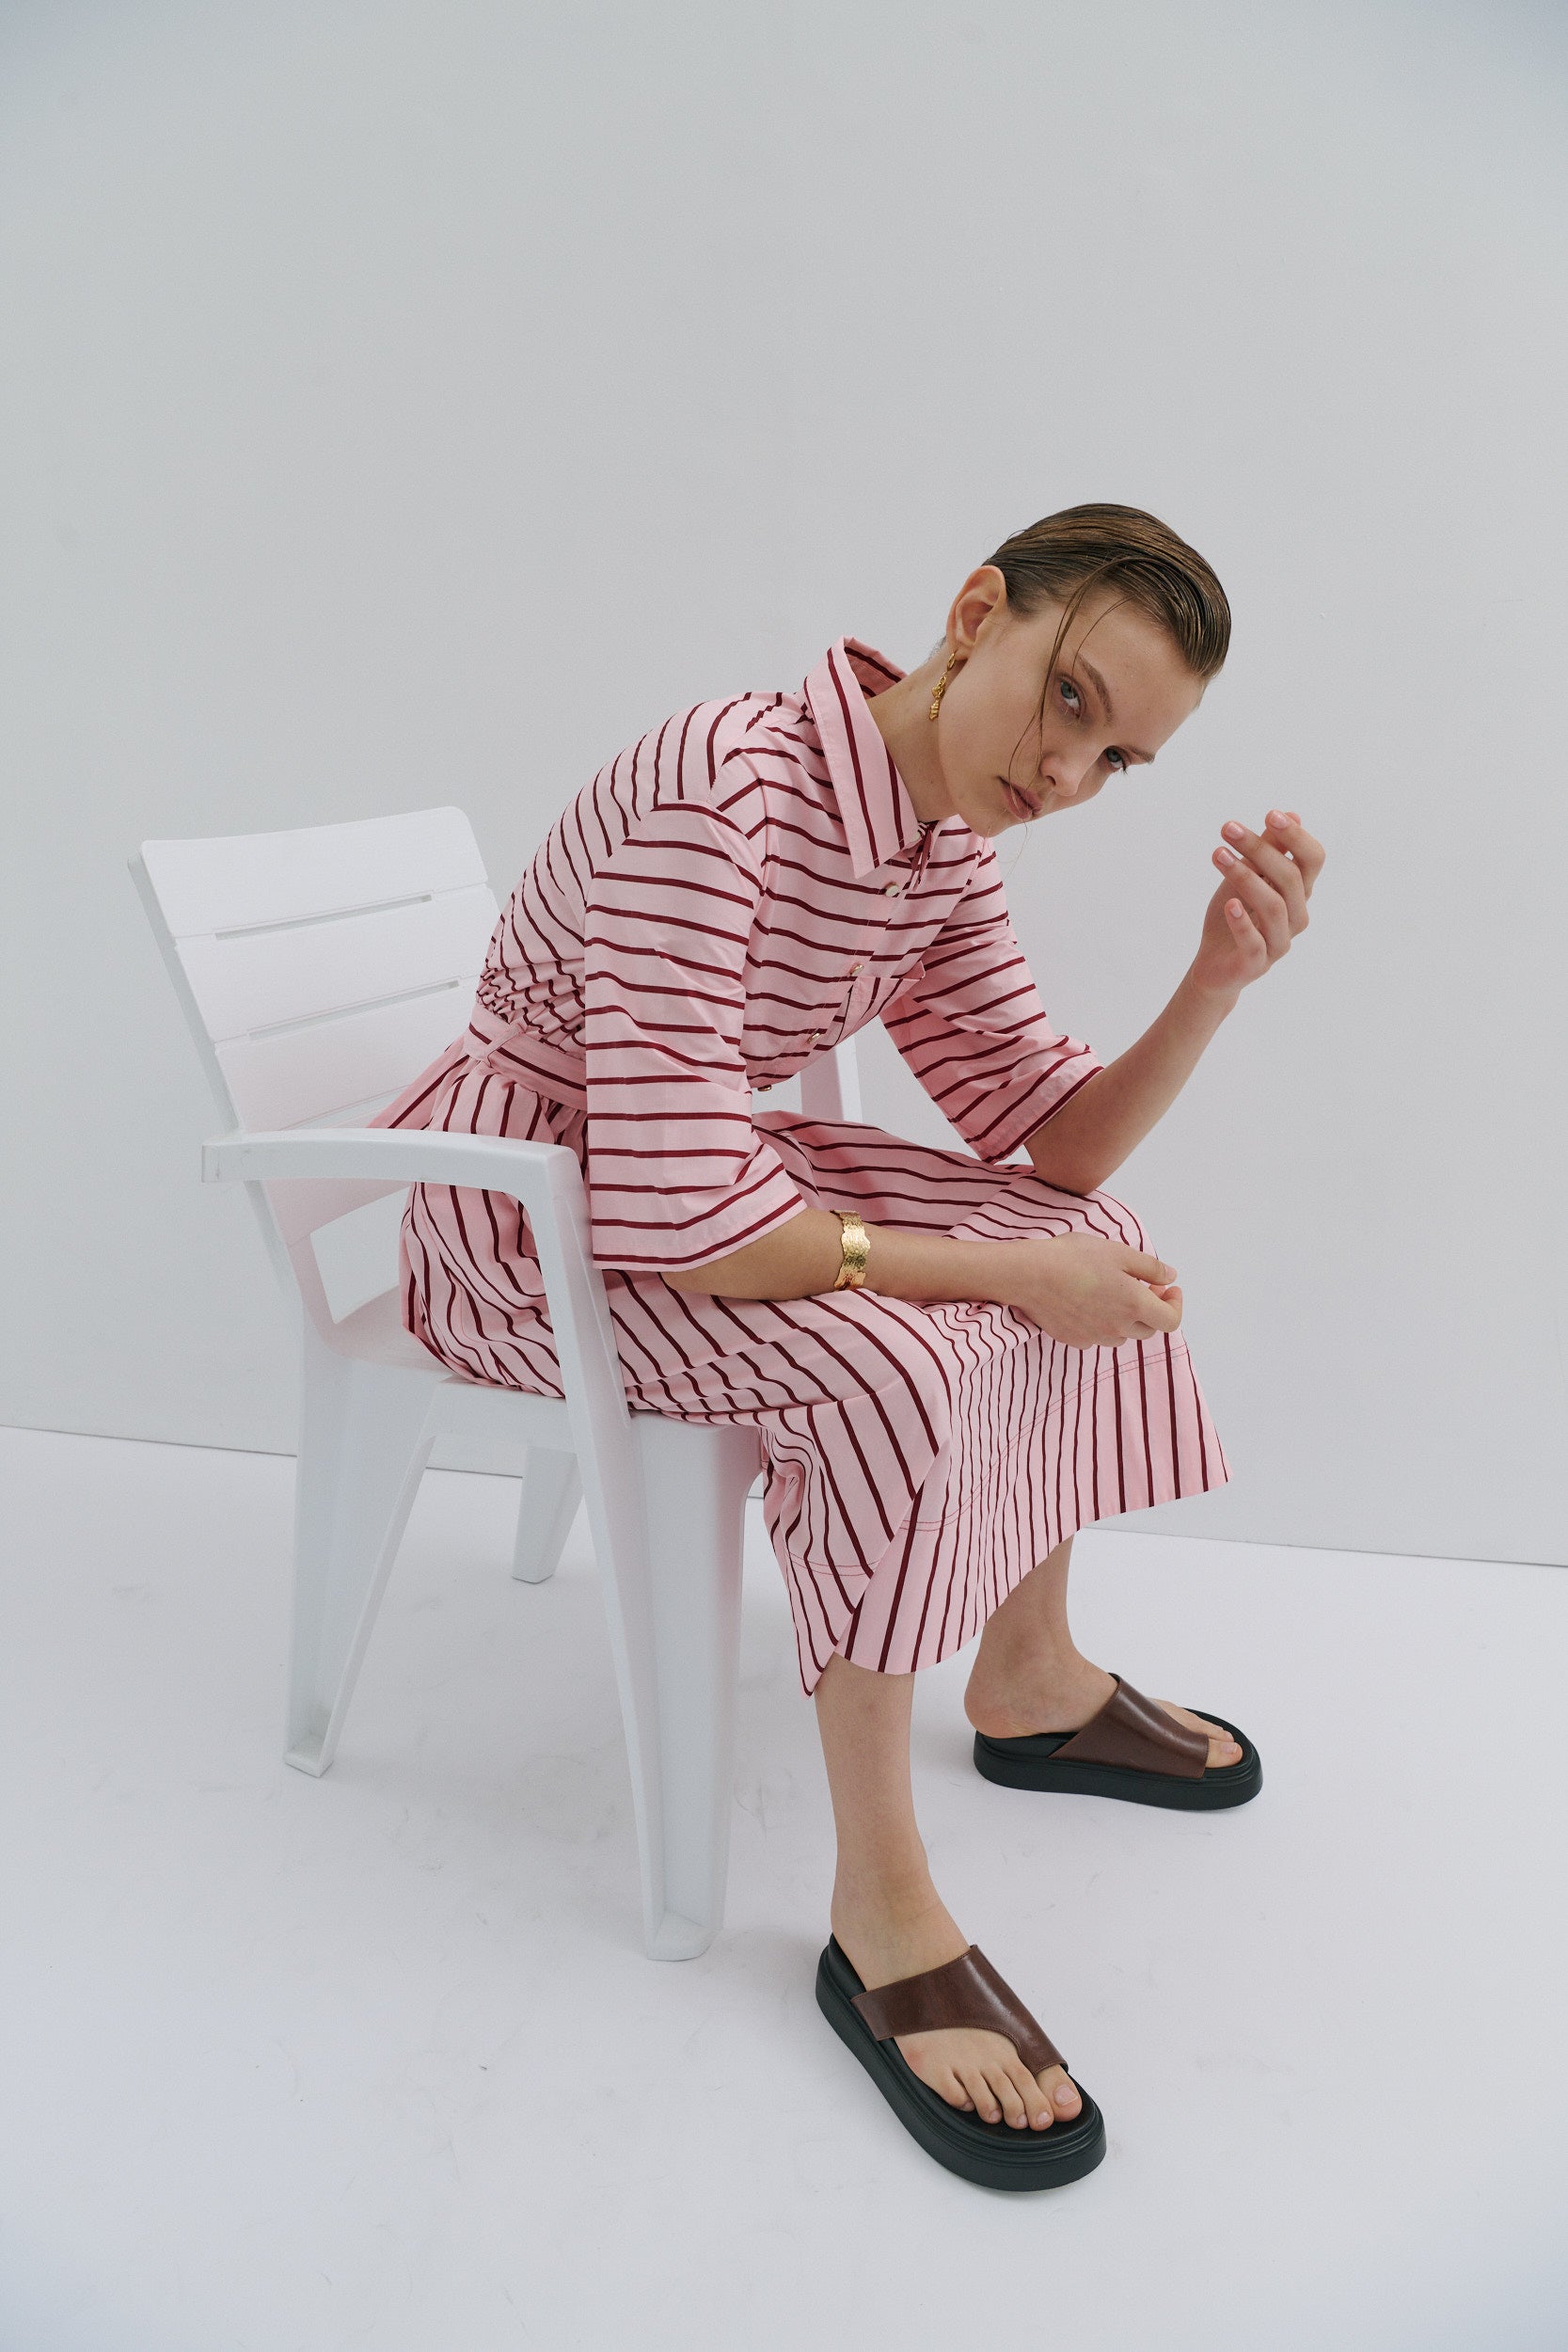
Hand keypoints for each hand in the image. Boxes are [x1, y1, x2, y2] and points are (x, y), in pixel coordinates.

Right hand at [997, 1233, 1182, 1348]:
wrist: (1028, 1274)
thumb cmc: (1073, 1258)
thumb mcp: (1119, 1252)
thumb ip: (1150, 1267)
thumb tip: (1171, 1277)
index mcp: (1134, 1304)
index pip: (1171, 1320)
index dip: (1175, 1305)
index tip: (1169, 1289)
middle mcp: (1118, 1327)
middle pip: (1148, 1329)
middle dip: (1151, 1309)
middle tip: (1141, 1285)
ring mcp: (1095, 1337)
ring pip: (1122, 1334)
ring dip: (1126, 1317)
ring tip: (1111, 1292)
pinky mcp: (1074, 1339)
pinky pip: (1097, 1337)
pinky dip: (1101, 1323)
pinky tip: (1087, 1302)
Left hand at [1191, 808, 1324, 999]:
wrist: (1213, 964)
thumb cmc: (1233, 914)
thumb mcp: (1246, 876)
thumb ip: (1268, 851)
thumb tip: (1291, 814)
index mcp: (1299, 892)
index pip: (1312, 860)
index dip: (1297, 837)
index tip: (1270, 814)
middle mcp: (1297, 916)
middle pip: (1290, 878)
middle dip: (1260, 849)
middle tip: (1227, 828)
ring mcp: (1279, 941)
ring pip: (1274, 906)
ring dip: (1245, 877)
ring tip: (1218, 855)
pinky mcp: (1257, 963)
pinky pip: (1254, 942)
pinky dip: (1242, 922)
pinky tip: (1229, 904)